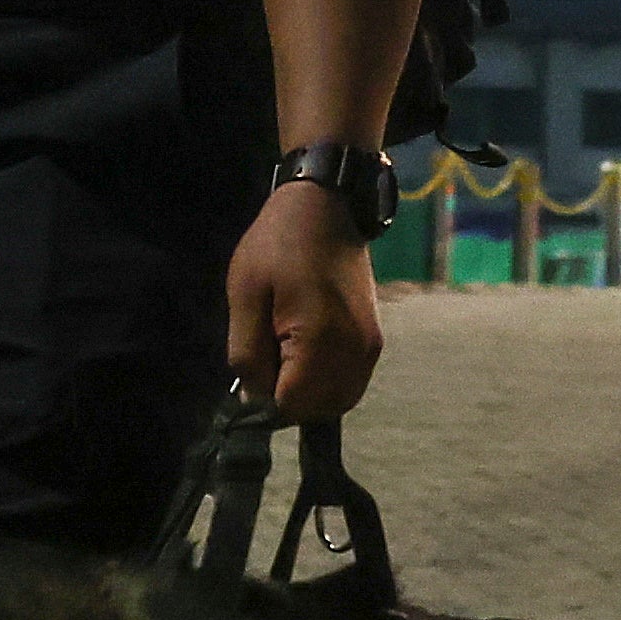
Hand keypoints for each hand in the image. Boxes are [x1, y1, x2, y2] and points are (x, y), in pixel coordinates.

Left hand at [226, 183, 382, 419]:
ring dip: (309, 394)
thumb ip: (247, 356)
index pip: (291, 406)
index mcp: (321, 341)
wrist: (325, 209)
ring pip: (338, 401)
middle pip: (318, 410)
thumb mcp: (245, 297)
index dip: (264, 400)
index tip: (253, 369)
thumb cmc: (278, 246)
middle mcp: (355, 352)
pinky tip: (307, 354)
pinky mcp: (375, 341)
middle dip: (288, 398)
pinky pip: (350, 383)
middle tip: (267, 357)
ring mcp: (370, 348)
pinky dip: (328, 383)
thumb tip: (254, 401)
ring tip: (286, 354)